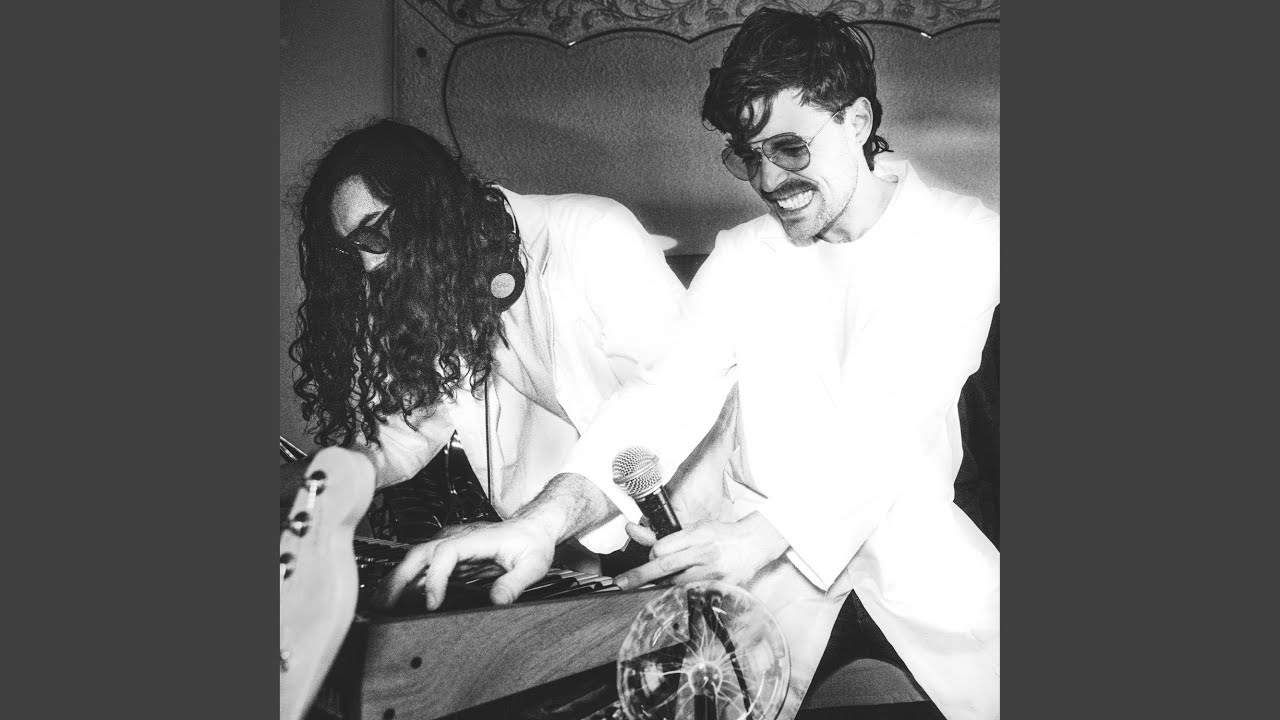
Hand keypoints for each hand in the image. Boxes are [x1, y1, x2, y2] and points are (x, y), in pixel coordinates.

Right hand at [372, 517, 555, 610]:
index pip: (445, 554)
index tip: (432, 604)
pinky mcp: (450, 555)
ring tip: (381, 605)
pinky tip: (398, 598)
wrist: (534, 528)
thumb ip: (515, 583)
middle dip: (399, 579)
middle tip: (384, 604)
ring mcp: (451, 545)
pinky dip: (408, 581)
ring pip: (416, 560)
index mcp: (475, 539)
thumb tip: (496, 601)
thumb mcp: (533, 564)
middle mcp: (457, 539)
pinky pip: (424, 566)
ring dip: (397, 581)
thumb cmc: (532, 543)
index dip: (435, 579)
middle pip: (420, 554)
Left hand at [613, 512, 787, 589]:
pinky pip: (689, 594)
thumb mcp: (692, 528)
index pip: (663, 548)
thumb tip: (630, 530)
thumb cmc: (719, 536)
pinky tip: (676, 590)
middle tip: (619, 583)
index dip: (652, 553)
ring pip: (675, 584)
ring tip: (656, 581)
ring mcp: (712, 573)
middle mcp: (704, 554)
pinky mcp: (719, 588)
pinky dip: (678, 592)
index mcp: (698, 534)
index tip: (654, 554)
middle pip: (664, 568)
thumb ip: (662, 535)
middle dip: (638, 575)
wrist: (753, 545)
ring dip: (661, 584)